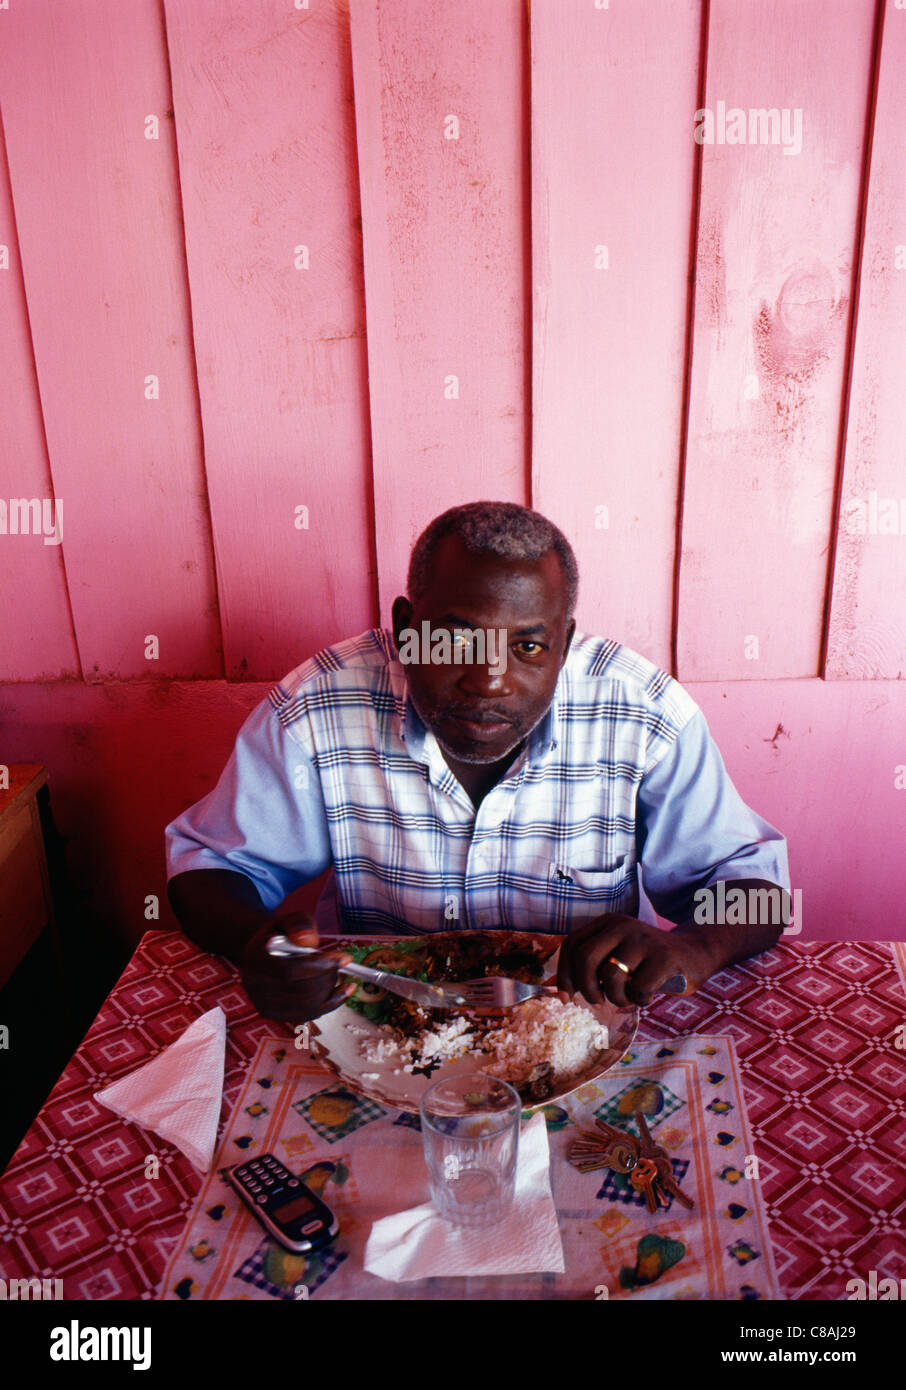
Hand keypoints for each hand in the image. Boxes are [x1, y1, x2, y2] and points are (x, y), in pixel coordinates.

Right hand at [239, 912, 356, 1021]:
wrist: (264, 952)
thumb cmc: (281, 935)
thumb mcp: (290, 920)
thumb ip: (300, 924)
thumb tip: (307, 940)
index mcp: (256, 957)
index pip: (290, 970)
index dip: (320, 966)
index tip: (344, 958)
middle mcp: (255, 984)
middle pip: (301, 991)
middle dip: (328, 977)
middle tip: (341, 963)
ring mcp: (263, 1003)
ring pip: (307, 1005)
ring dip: (331, 990)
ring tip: (339, 974)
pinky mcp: (275, 1015)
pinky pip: (308, 1014)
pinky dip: (330, 1004)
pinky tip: (343, 991)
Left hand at [557, 914, 708, 1007]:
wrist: (693, 954)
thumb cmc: (647, 963)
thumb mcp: (617, 954)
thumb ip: (594, 965)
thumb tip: (563, 993)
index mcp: (607, 923)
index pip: (572, 944)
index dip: (565, 974)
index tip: (566, 997)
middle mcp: (623, 926)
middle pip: (586, 958)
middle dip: (586, 988)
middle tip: (597, 1002)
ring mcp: (644, 939)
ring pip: (611, 976)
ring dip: (616, 997)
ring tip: (628, 997)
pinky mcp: (664, 956)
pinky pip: (638, 988)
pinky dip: (639, 999)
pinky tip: (647, 995)